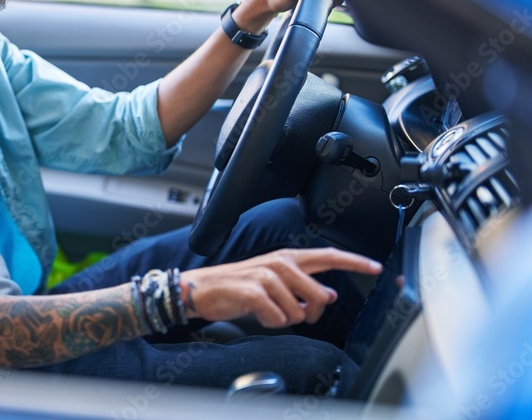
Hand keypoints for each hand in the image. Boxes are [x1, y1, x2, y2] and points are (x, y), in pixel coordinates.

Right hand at [180, 247, 381, 328]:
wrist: (203, 289)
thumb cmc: (239, 287)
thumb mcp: (274, 283)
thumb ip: (303, 287)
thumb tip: (329, 296)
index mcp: (287, 258)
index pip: (327, 257)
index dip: (354, 262)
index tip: (376, 267)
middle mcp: (279, 263)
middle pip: (319, 293)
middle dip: (312, 312)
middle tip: (296, 314)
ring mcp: (266, 276)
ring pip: (298, 310)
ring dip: (285, 318)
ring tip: (268, 311)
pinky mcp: (253, 291)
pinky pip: (277, 317)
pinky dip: (270, 322)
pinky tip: (259, 315)